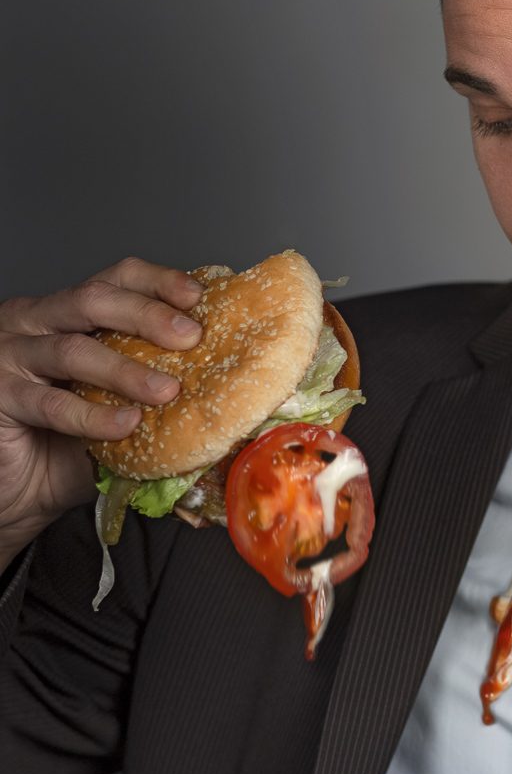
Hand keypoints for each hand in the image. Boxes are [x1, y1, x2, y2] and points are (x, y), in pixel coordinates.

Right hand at [0, 257, 203, 557]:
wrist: (13, 494)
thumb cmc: (64, 447)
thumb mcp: (115, 407)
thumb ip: (152, 390)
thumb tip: (227, 392)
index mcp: (66, 313)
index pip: (114, 279)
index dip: (157, 282)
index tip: (198, 296)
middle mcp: (33, 322)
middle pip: (93, 299)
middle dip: (147, 315)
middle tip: (191, 338)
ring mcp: (10, 355)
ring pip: (73, 349)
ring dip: (125, 369)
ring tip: (168, 390)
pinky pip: (51, 403)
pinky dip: (93, 415)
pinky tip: (126, 424)